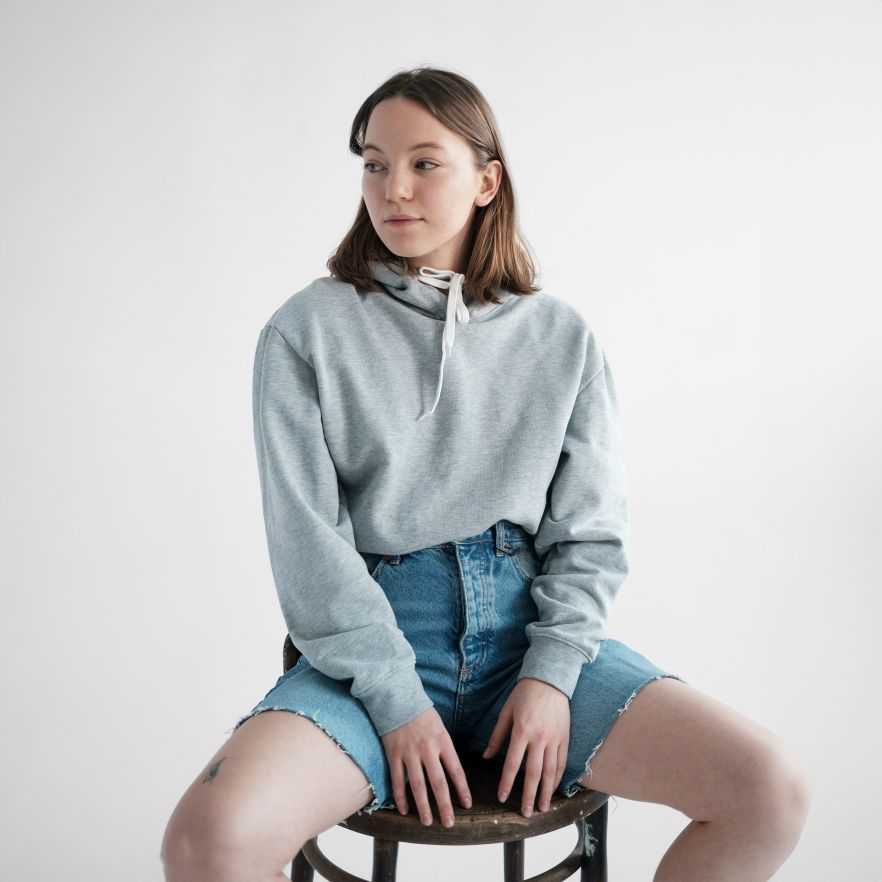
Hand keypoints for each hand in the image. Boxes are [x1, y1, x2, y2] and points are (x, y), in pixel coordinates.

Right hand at [381, 705, 472, 827]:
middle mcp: (427, 749)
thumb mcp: (440, 727)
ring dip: (423, 806)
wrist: (397, 698)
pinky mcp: (393, 754)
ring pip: (417, 785)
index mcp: (442, 741)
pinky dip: (400, 797)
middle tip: (449, 823)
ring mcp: (409, 753)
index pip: (456, 770)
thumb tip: (451, 771)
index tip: (467, 804)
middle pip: (438, 782)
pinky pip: (397, 780)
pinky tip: (404, 810)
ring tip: (427, 822)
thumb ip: (444, 748)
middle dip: (444, 805)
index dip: (462, 789)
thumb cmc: (422, 713)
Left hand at [482, 677, 569, 817]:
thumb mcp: (506, 712)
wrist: (550, 679)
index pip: (512, 763)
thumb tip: (486, 756)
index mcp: (521, 730)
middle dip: (529, 795)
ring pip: (551, 771)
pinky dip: (558, 778)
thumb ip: (497, 736)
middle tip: (526, 813)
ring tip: (543, 808)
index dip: (507, 782)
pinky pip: (562, 762)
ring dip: (546, 792)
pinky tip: (553, 788)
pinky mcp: (564, 738)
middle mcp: (539, 737)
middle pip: (534, 773)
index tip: (503, 797)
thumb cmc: (524, 694)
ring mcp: (554, 739)